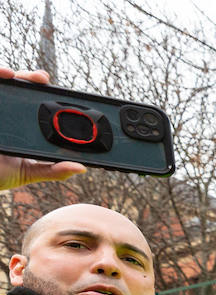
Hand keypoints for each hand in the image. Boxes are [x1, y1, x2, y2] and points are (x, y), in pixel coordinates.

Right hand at [0, 69, 85, 190]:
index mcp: (20, 125)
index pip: (33, 103)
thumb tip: (81, 167)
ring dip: (16, 74)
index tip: (57, 91)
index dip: (44, 93)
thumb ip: (54, 170)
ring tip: (22, 75)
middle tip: (42, 79)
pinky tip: (5, 74)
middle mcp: (5, 113)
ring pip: (4, 82)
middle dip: (31, 78)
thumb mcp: (28, 172)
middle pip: (19, 87)